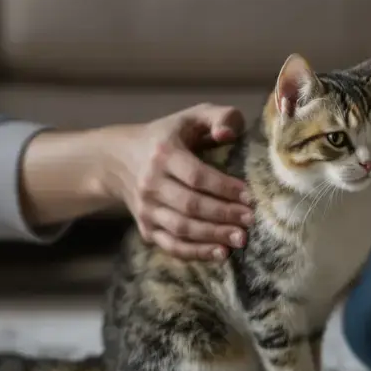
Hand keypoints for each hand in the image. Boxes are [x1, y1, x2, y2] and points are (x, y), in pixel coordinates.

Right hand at [104, 103, 253, 259]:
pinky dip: (196, 253)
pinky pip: (171, 246)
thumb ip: (220, 117)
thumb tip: (226, 135)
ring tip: (241, 239)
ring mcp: (146, 208)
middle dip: (223, 215)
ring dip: (213, 236)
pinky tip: (221, 254)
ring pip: (182, 228)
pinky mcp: (146, 228)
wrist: (120, 158)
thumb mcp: (193, 116)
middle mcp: (150, 183)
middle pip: (190, 205)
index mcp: (163, 153)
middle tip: (250, 220)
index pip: (196, 175)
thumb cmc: (170, 136)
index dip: (224, 188)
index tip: (249, 196)